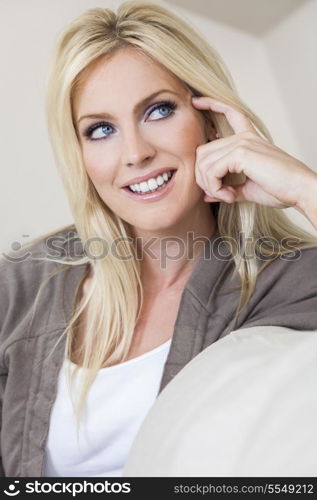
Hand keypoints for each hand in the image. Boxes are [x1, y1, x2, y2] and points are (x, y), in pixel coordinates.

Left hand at [192, 96, 316, 210]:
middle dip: (202, 177)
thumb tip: (206, 195)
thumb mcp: (248, 189)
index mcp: (249, 139)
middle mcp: (244, 137)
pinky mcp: (241, 153)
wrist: (300, 191)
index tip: (196, 101)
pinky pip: (212, 171)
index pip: (229, 112)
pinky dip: (215, 188)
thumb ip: (227, 189)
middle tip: (218, 194)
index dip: (212, 104)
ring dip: (209, 185)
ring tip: (226, 197)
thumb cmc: (280, 189)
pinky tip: (229, 196)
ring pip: (204, 162)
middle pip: (203, 151)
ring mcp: (242, 143)